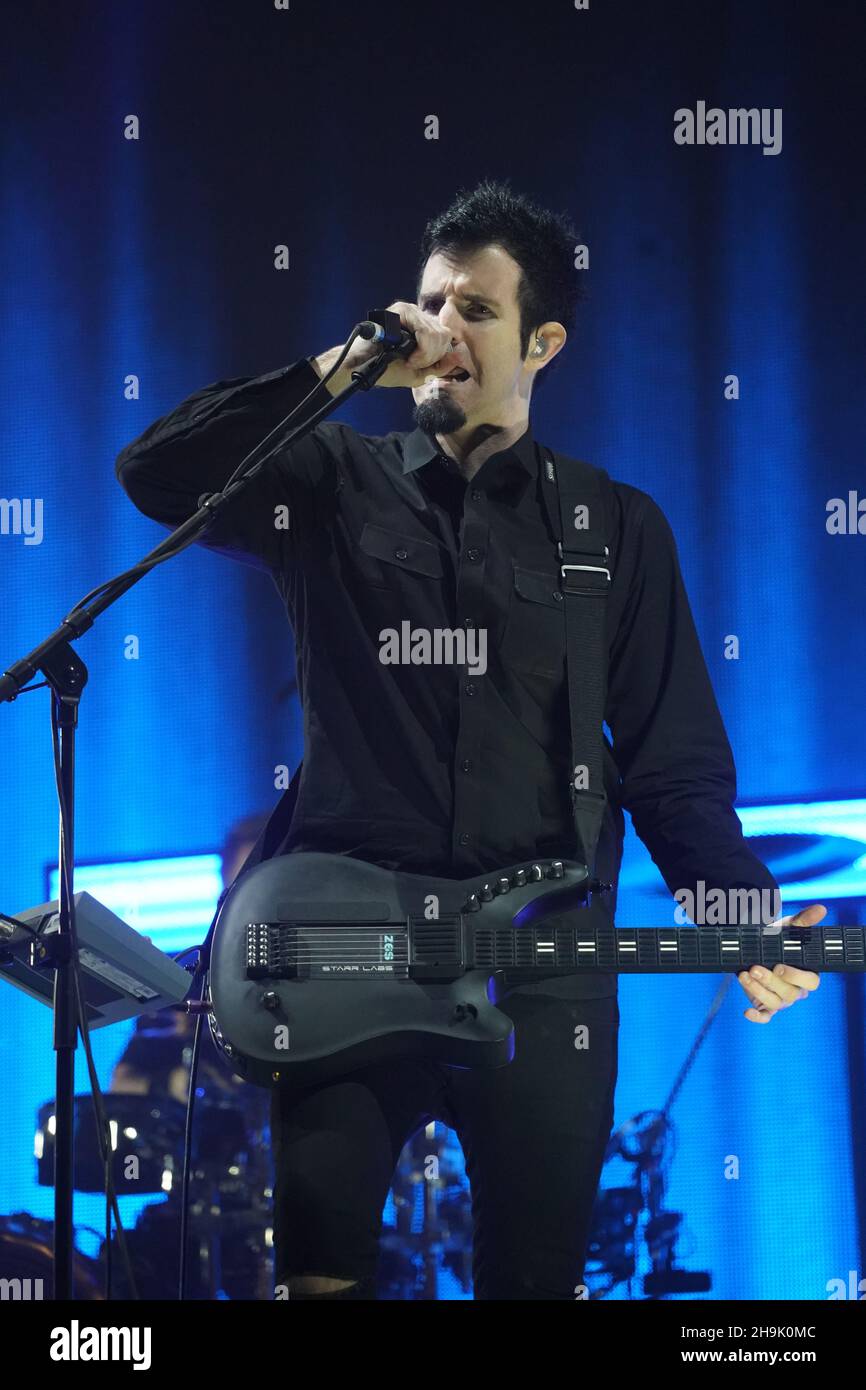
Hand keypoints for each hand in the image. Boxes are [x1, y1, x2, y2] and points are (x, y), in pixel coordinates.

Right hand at [342, 300, 467, 388]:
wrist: (363, 367)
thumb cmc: (387, 369)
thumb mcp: (419, 373)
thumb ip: (440, 366)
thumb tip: (459, 357)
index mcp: (422, 326)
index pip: (447, 336)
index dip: (440, 355)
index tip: (423, 365)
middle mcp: (418, 315)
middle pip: (445, 335)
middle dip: (433, 356)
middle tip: (415, 364)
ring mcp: (410, 311)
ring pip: (438, 334)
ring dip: (426, 355)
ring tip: (410, 361)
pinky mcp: (402, 311)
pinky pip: (426, 331)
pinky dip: (422, 350)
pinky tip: (409, 357)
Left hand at [737, 903, 824, 1022]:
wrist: (755, 947)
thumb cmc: (777, 939)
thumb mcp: (788, 928)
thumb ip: (803, 920)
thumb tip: (821, 909)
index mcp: (806, 973)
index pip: (810, 982)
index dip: (796, 977)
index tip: (779, 966)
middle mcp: (796, 990)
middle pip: (789, 993)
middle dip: (770, 981)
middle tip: (754, 968)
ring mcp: (781, 1000)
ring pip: (774, 1002)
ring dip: (757, 990)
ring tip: (743, 974)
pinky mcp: (766, 1005)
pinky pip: (765, 1016)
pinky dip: (757, 1017)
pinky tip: (746, 1013)